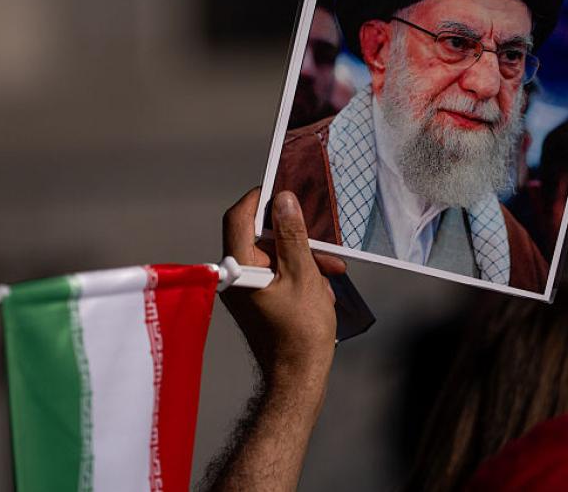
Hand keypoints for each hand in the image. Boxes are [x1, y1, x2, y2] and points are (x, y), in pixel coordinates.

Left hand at [221, 188, 345, 371]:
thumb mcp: (304, 275)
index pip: (238, 217)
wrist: (297, 378)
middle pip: (258, 237)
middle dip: (294, 234)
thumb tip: (284, 200)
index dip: (259, 199)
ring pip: (271, 257)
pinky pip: (274, 274)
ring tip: (332, 268)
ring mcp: (243, 291)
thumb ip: (292, 235)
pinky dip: (297, 273)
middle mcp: (234, 277)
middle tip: (322, 235)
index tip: (283, 190)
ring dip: (302, 256)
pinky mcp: (255, 301)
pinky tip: (322, 285)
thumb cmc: (301, 330)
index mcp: (240, 269)